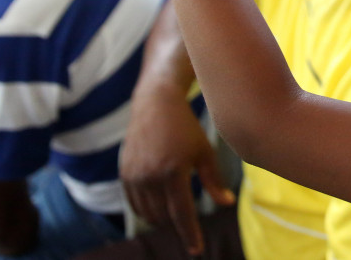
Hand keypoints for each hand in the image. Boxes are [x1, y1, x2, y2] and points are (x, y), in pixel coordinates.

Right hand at [121, 85, 233, 255]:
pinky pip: (134, 203)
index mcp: (173, 172)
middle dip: (177, 227)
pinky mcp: (124, 173)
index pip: (182, 214)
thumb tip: (227, 203)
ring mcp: (134, 175)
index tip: (196, 250)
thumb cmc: (186, 127)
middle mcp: (150, 176)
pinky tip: (159, 209)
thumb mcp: (205, 152)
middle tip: (190, 230)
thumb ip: (214, 180)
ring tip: (176, 218)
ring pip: (148, 213)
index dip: (190, 234)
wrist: (155, 104)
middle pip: (164, 217)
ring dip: (162, 220)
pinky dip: (147, 211)